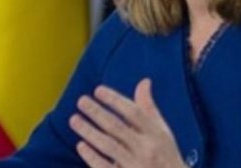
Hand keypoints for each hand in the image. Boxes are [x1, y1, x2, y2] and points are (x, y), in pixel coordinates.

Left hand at [70, 78, 185, 167]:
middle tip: (81, 101)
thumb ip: (149, 108)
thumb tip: (144, 81)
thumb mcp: (162, 132)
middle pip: (117, 127)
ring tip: (74, 119)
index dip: (115, 100)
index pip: (134, 112)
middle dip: (97, 113)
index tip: (98, 90)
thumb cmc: (166, 156)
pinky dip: (92, 156)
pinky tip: (81, 145)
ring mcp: (135, 166)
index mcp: (156, 134)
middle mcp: (146, 148)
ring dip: (89, 132)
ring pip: (108, 146)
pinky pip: (105, 167)